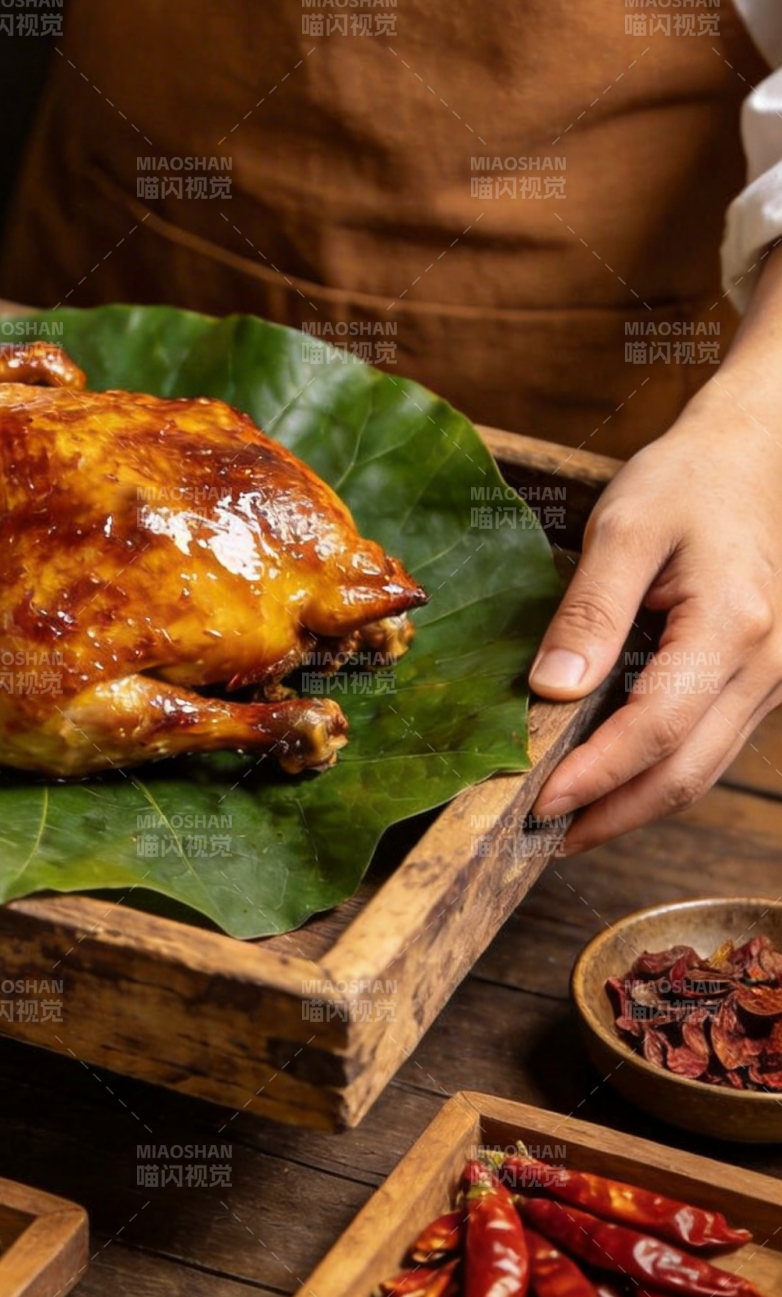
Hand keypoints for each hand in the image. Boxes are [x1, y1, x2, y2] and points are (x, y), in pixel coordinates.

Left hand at [527, 401, 781, 852]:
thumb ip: (589, 613)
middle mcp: (766, 667)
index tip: (538, 804)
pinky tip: (609, 781)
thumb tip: (550, 692)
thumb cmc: (686, 482)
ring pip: (702, 769)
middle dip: (612, 815)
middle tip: (540, 840)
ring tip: (566, 827)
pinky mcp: (759, 679)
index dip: (595, 777)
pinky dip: (658, 774)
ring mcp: (772, 679)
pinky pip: (709, 744)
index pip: (656, 730)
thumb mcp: (623, 529)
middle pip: (686, 772)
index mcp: (731, 629)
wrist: (758, 456)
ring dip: (634, 806)